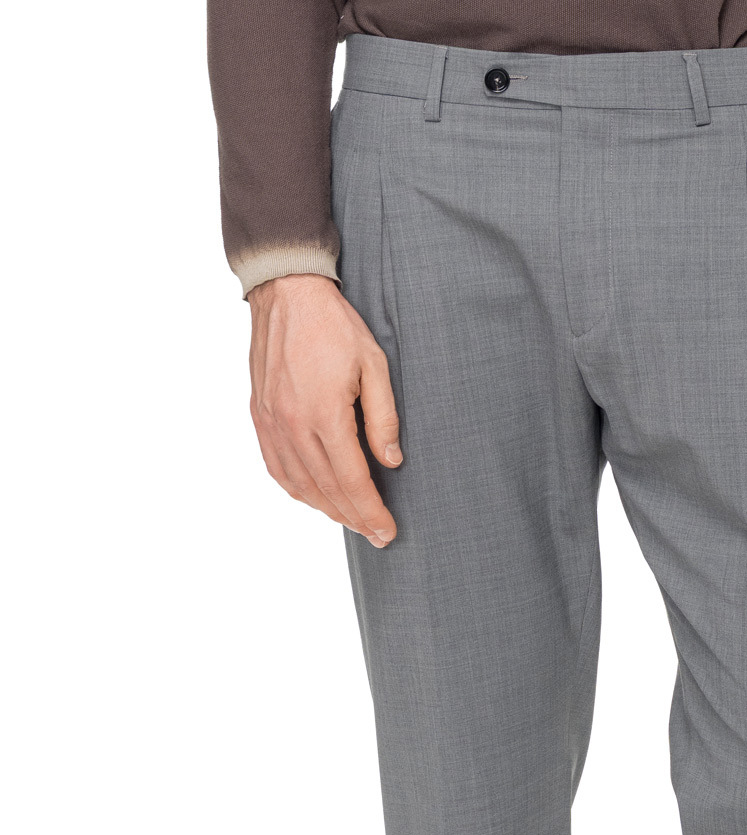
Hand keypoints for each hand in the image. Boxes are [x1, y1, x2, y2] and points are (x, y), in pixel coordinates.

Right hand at [247, 274, 399, 548]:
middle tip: (377, 535)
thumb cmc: (334, 325)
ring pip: (299, 485)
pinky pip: (276, 467)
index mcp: (324, 413)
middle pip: (326, 490)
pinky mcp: (260, 415)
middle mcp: (292, 424)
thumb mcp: (375, 365)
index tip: (388, 531)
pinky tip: (315, 498)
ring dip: (327, 509)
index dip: (371, 511)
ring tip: (351, 520)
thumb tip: (392, 462)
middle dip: (355, 518)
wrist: (286, 292)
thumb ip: (384, 418)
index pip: (351, 480)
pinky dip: (297, 490)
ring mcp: (272, 422)